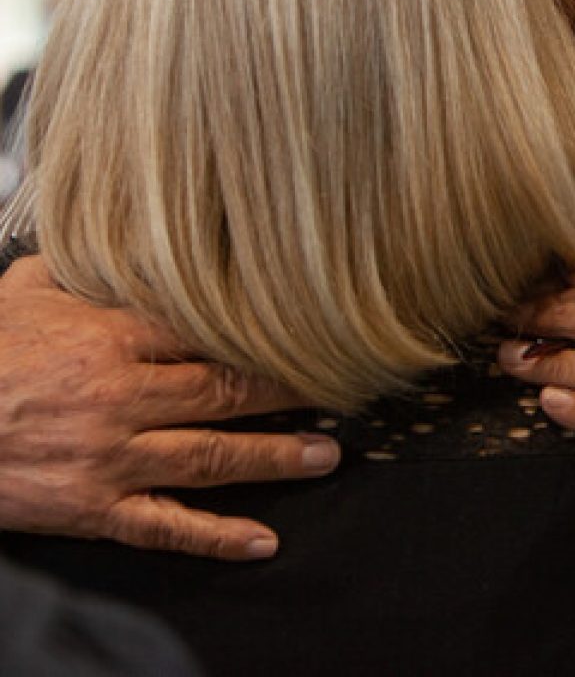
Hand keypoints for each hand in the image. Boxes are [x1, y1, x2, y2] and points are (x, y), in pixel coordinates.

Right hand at [0, 256, 340, 559]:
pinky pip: (165, 525)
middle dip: (288, 394)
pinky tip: (259, 541)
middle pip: (226, 393)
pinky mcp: (93, 507)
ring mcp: (111, 457)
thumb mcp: (27, 291)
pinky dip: (216, 537)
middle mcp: (122, 398)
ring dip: (275, 457)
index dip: (264, 337)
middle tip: (338, 393)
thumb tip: (122, 237)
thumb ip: (86, 266)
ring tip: (325, 456)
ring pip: (212, 457)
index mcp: (112, 339)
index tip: (308, 335)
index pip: (208, 334)